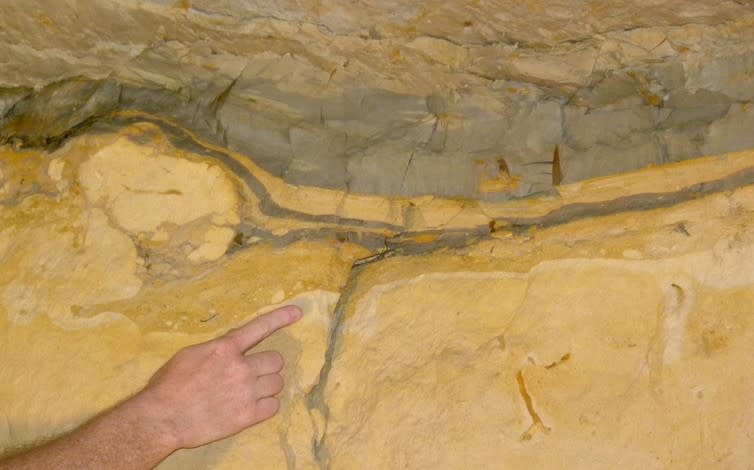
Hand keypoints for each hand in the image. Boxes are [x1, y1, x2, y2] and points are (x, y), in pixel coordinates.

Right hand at [132, 305, 302, 449]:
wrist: (162, 418)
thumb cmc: (169, 386)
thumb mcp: (191, 355)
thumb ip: (217, 350)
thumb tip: (231, 349)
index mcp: (224, 348)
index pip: (259, 328)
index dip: (280, 318)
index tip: (297, 313)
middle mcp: (240, 367)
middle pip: (276, 360)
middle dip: (266, 366)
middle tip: (251, 375)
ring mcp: (246, 392)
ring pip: (277, 383)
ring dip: (267, 386)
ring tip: (249, 392)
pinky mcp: (247, 415)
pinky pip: (274, 406)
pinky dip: (266, 406)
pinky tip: (251, 407)